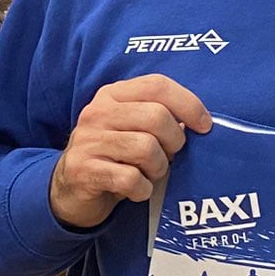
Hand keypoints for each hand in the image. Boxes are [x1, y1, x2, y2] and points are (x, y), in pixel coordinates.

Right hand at [49, 75, 212, 228]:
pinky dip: (142, 189)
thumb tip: (197, 122)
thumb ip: (159, 118)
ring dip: (158, 168)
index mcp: (112, 95)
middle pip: (156, 117)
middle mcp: (97, 112)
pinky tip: (136, 189)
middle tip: (170, 156)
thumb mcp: (132, 128)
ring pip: (146, 148)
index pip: (157, 85)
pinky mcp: (83, 170)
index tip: (204, 126)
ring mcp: (88, 141)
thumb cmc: (113, 155)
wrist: (70, 188)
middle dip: (174, 142)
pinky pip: (131, 179)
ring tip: (150, 173)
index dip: (188, 104)